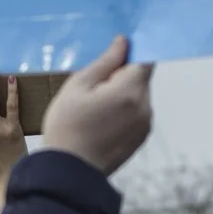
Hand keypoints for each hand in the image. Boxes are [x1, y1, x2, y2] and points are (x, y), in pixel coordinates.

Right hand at [40, 36, 153, 174]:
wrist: (69, 171)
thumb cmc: (67, 126)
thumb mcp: (78, 86)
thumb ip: (105, 62)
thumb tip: (123, 42)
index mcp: (130, 90)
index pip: (144, 58)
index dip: (130, 53)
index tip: (112, 57)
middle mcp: (145, 106)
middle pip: (141, 78)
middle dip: (121, 76)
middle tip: (92, 90)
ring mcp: (145, 124)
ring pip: (138, 96)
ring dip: (122, 94)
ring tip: (94, 110)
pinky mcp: (141, 137)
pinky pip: (136, 113)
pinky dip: (123, 111)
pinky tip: (101, 123)